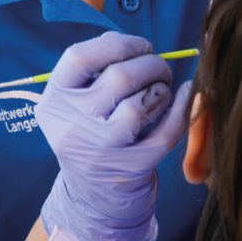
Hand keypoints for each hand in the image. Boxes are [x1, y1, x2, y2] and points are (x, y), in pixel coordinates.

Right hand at [36, 31, 190, 240]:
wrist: (92, 197)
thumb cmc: (88, 131)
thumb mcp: (73, 103)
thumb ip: (94, 70)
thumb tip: (133, 44)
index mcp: (54, 101)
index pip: (80, 57)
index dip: (116, 43)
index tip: (138, 45)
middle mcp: (73, 126)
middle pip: (119, 78)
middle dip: (150, 64)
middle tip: (158, 66)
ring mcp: (102, 151)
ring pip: (141, 105)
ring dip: (161, 89)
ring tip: (161, 89)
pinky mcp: (132, 168)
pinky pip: (165, 132)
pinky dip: (181, 108)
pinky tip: (187, 94)